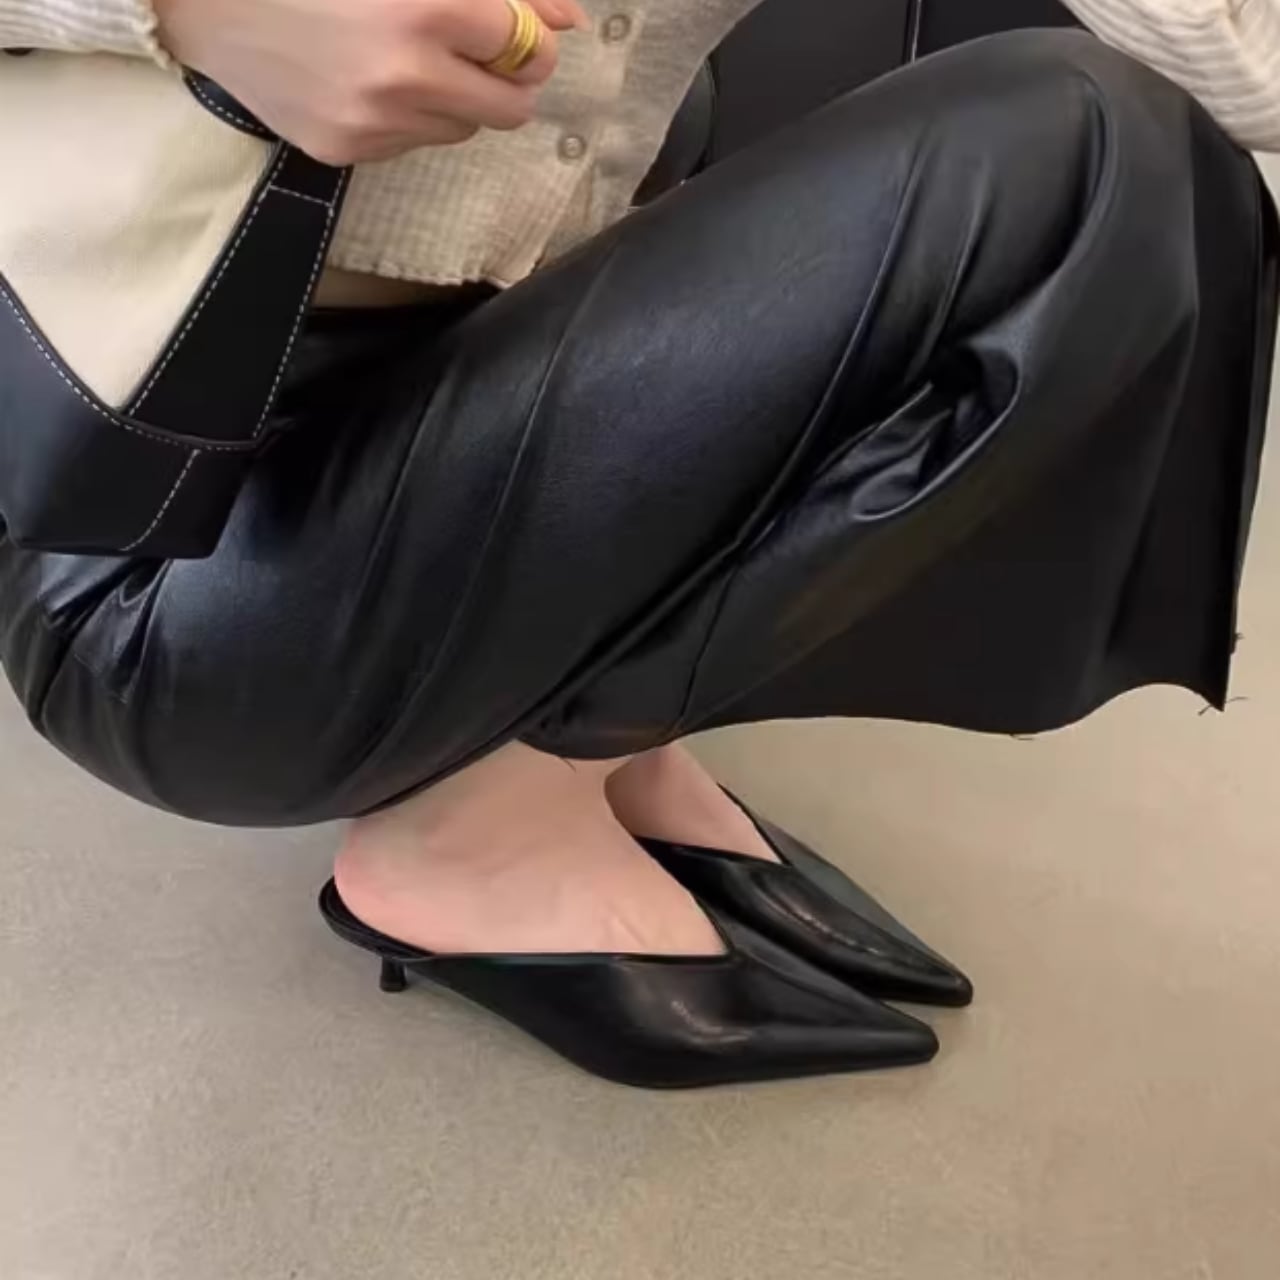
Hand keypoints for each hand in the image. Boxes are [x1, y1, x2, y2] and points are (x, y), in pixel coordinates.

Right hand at [154, 0, 589, 163]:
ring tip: (407, 58)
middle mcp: (405, 74)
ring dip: (455, 96)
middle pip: (512, 105)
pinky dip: (409, 115)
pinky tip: (368, 80)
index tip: (513, 28)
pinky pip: (414, 143)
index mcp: (424, 6)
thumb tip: (568, 20)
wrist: (204, 0)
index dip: (529, 35)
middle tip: (476, 51)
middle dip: (506, 77)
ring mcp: (374, 122)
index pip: (527, 45)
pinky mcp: (347, 152)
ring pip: (465, 128)